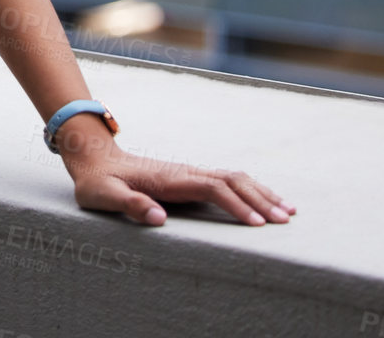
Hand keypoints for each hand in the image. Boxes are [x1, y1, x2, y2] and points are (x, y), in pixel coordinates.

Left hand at [56, 124, 295, 227]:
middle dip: (260, 199)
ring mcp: (189, 173)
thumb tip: (159, 218)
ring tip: (289, 211)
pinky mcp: (190, 178)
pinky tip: (265, 201)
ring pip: (234, 178)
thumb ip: (128, 204)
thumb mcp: (102, 196)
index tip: (258, 223)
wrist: (94, 159)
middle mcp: (185, 172)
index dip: (236, 205)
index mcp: (169, 179)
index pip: (212, 189)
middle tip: (285, 221)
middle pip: (232, 180)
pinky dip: (251, 190)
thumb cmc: (97, 183)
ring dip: (261, 193)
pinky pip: (228, 181)